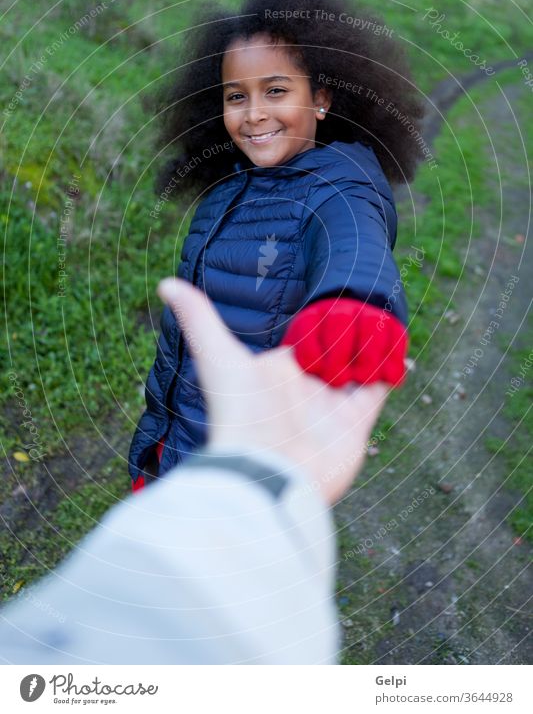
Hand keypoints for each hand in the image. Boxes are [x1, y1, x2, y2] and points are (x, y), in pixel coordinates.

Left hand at [157, 278, 389, 504]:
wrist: (264, 474)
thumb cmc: (239, 413)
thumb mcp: (219, 359)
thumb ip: (199, 320)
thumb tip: (166, 282)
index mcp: (279, 370)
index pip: (305, 336)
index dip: (319, 317)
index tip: (335, 291)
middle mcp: (305, 388)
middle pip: (334, 351)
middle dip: (349, 331)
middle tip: (367, 302)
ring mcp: (331, 406)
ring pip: (358, 368)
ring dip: (370, 347)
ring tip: (386, 318)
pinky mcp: (355, 424)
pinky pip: (378, 390)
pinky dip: (390, 370)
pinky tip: (399, 350)